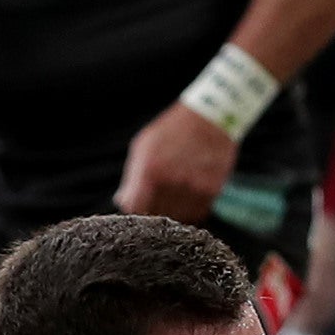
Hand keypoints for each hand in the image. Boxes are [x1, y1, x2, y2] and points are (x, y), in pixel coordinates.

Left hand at [114, 103, 240, 223]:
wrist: (211, 118)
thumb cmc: (172, 131)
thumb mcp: (143, 146)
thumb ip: (132, 178)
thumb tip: (123, 202)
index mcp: (150, 169)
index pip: (135, 208)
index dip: (134, 208)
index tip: (138, 203)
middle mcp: (172, 181)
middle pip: (155, 214)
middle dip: (152, 208)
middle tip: (157, 195)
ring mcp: (193, 187)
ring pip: (177, 216)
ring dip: (173, 210)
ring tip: (175, 190)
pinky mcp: (211, 190)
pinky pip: (196, 212)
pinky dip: (190, 207)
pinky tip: (189, 190)